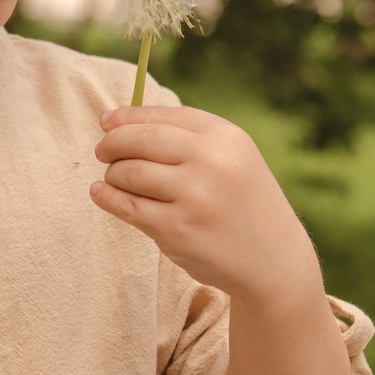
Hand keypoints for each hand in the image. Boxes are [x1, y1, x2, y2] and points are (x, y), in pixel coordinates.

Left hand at [91, 106, 322, 308]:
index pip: (163, 116)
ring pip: (129, 172)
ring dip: (112, 173)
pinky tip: (100, 193)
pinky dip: (107, 197)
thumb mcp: (233, 157)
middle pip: (140, 140)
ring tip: (112, 177)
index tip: (107, 121)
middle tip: (102, 150)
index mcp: (225, 136)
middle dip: (112, 143)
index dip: (127, 116)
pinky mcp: (176, 230)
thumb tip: (122, 122)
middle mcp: (210, 161)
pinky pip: (128, 207)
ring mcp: (193, 196)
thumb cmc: (244, 202)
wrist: (274, 258)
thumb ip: (189, 138)